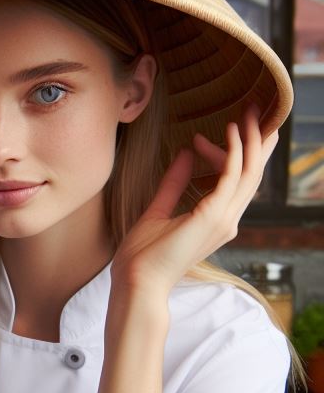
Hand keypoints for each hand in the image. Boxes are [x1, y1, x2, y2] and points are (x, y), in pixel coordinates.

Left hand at [112, 106, 277, 295]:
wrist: (136, 281)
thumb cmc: (142, 256)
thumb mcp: (157, 210)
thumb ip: (173, 184)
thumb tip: (185, 154)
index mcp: (216, 221)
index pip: (235, 181)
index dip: (228, 154)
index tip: (202, 138)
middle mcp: (227, 220)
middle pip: (252, 174)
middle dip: (256, 141)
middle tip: (255, 111)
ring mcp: (223, 219)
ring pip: (249, 172)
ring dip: (250, 140)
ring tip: (246, 113)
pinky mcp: (213, 216)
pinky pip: (232, 177)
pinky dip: (234, 152)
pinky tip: (230, 132)